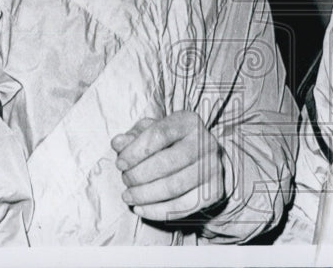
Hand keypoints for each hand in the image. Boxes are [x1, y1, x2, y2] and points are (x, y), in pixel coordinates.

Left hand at [111, 111, 226, 222]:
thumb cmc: (171, 143)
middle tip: (125, 180)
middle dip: (138, 175)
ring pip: (173, 187)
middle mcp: (205, 142)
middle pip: (166, 162)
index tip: (120, 163)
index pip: (159, 134)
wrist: (203, 159)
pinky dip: (156, 211)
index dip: (135, 151)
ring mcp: (212, 167)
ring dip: (144, 195)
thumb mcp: (152, 132)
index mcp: (188, 122)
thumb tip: (118, 143)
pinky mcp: (213, 191)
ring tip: (128, 196)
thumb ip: (133, 136)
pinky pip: (182, 207)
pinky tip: (140, 208)